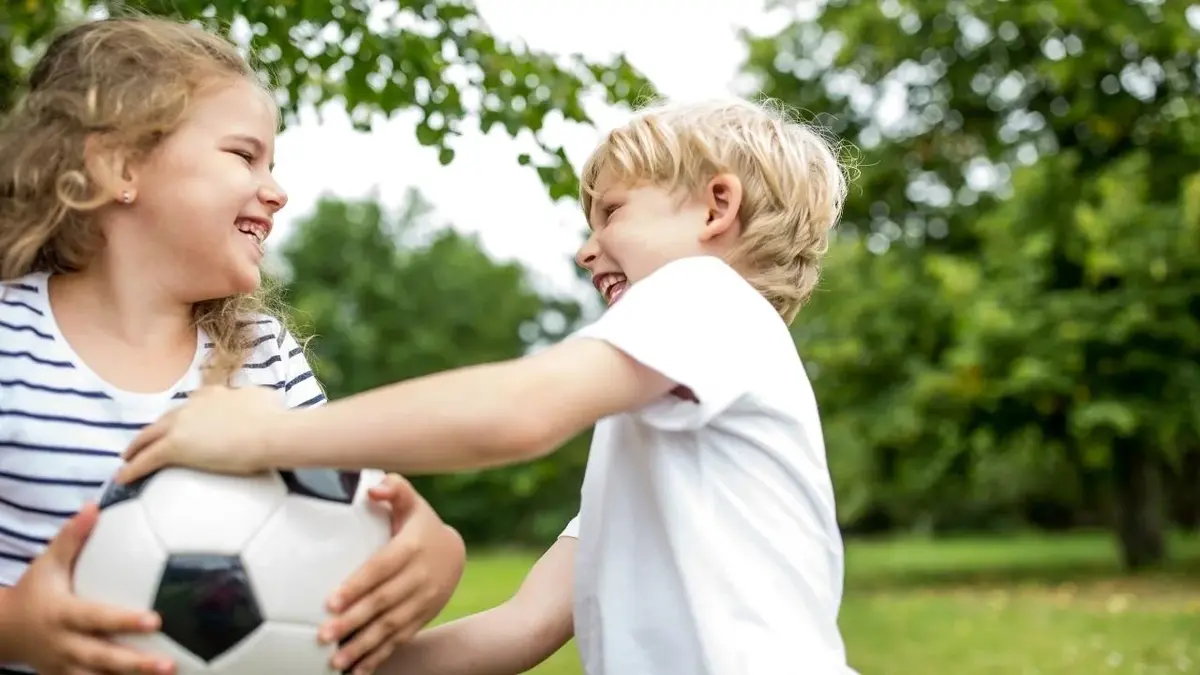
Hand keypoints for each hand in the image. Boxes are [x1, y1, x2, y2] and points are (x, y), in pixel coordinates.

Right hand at [7, 504, 173, 674]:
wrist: (5, 630)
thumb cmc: (35, 591)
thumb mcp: (47, 563)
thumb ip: (72, 537)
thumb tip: (94, 505)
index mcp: (63, 615)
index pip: (96, 619)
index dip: (123, 622)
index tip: (155, 621)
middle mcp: (66, 645)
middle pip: (102, 659)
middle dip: (135, 664)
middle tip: (169, 664)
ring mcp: (67, 667)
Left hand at [117, 386, 284, 483]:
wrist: (271, 432)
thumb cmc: (275, 417)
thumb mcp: (262, 398)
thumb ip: (251, 401)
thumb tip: (256, 403)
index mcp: (214, 393)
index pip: (191, 406)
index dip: (183, 418)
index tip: (181, 427)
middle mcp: (193, 404)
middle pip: (165, 420)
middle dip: (153, 432)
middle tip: (143, 444)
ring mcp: (182, 424)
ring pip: (149, 436)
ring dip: (136, 448)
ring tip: (127, 459)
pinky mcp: (175, 446)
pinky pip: (147, 459)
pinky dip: (132, 468)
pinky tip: (122, 478)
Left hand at [318, 474, 465, 674]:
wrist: (455, 553)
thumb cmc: (420, 523)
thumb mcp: (411, 501)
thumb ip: (393, 488)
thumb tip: (373, 489)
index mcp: (410, 548)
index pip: (381, 568)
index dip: (357, 585)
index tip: (331, 601)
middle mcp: (419, 577)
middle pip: (383, 602)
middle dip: (354, 621)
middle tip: (323, 635)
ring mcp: (422, 601)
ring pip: (391, 626)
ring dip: (364, 645)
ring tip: (336, 660)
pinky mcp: (421, 618)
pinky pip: (400, 639)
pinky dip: (379, 656)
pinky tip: (358, 671)